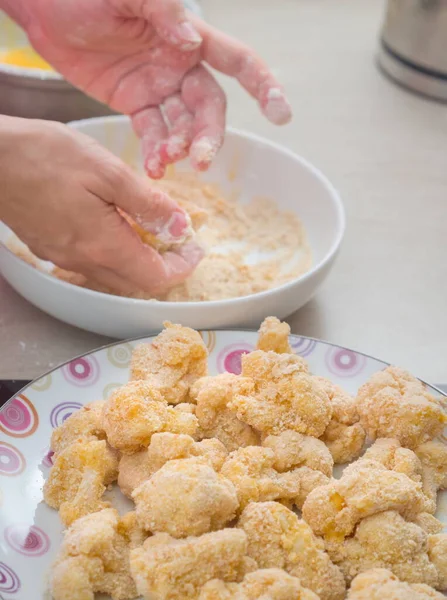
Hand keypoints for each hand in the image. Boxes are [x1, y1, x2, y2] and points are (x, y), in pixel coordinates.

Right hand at [0, 116, 202, 293]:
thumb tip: (181, 227)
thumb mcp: (108, 172)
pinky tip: (118, 227)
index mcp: (104, 246)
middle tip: (180, 239)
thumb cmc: (45, 156)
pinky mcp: (51, 249)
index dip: (182, 266)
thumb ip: (148, 204)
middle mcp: (85, 262)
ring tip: (153, 230)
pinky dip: (117, 254)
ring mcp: (65, 259)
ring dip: (141, 261)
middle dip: (166, 265)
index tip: (195, 247)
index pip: (156, 277)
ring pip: (116, 276)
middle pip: (138, 282)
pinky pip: (94, 264)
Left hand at [21, 0, 291, 177]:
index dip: (263, 86)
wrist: (45, 8)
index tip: (281, 114)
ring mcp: (159, 87)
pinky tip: (154, 168)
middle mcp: (180, 65)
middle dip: (209, 135)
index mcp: (189, 36)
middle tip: (200, 159)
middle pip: (209, 107)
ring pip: (183, 126)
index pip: (237, 62)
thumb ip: (163, 13)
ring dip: (181, 148)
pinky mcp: (135, 104)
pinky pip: (154, 134)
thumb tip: (191, 42)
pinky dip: (157, 152)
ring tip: (165, 163)